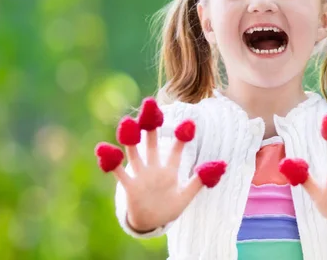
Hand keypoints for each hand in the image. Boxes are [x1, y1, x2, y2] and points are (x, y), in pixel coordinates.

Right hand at [94, 98, 226, 231]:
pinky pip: (118, 172)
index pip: (177, 149)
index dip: (183, 136)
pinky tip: (103, 149)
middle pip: (152, 142)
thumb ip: (201, 180)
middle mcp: (154, 167)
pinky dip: (111, 162)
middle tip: (150, 103)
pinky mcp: (130, 186)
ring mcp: (141, 175)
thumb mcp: (187, 195)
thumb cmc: (169, 207)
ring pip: (134, 152)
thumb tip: (223, 164)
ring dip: (131, 138)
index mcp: (170, 169)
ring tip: (128, 121)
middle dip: (152, 124)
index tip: (190, 122)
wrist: (151, 223)